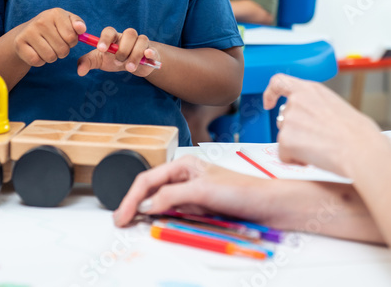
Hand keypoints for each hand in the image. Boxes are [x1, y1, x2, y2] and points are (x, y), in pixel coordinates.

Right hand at [13, 8, 84, 66]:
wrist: (27, 32)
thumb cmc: (53, 27)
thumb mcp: (67, 21)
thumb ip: (78, 24)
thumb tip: (81, 29)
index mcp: (56, 13)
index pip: (72, 37)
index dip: (72, 42)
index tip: (66, 38)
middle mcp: (41, 20)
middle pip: (62, 49)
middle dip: (62, 51)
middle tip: (55, 44)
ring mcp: (29, 31)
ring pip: (50, 57)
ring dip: (52, 57)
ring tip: (47, 48)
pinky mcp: (19, 43)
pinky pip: (36, 61)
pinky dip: (39, 61)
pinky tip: (37, 52)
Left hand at [76, 26, 160, 77]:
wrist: (132, 66)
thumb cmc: (113, 59)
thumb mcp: (100, 61)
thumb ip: (88, 63)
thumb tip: (79, 71)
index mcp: (113, 37)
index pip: (109, 31)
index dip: (105, 39)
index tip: (101, 49)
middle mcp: (127, 37)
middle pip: (128, 34)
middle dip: (122, 49)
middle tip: (117, 61)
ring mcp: (140, 42)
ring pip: (141, 40)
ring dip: (134, 54)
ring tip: (128, 68)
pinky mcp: (150, 50)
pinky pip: (151, 48)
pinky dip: (150, 52)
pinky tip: (147, 57)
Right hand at [113, 156, 284, 226]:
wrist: (268, 206)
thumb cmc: (243, 190)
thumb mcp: (202, 191)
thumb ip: (172, 196)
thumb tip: (147, 205)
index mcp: (184, 165)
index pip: (148, 179)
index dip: (131, 197)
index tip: (122, 215)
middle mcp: (185, 178)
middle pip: (151, 191)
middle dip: (135, 204)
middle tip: (122, 221)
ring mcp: (191, 194)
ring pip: (161, 204)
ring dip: (147, 213)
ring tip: (133, 223)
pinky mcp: (199, 209)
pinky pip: (174, 214)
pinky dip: (162, 220)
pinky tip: (156, 224)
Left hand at [263, 74, 382, 176]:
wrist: (363, 152)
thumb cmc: (360, 134)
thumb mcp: (337, 106)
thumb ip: (316, 107)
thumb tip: (310, 118)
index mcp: (311, 89)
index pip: (279, 82)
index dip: (270, 93)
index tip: (269, 103)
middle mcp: (297, 100)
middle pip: (283, 117)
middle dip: (294, 131)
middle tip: (315, 141)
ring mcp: (290, 119)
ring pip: (285, 137)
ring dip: (297, 146)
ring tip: (321, 150)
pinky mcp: (286, 139)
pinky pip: (284, 154)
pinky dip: (295, 160)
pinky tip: (314, 160)